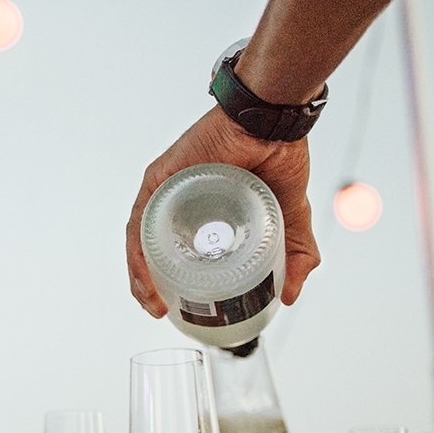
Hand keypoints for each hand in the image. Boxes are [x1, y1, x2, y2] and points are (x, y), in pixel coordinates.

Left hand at [126, 106, 317, 315]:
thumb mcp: (290, 218)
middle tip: (164, 312)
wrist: (276, 120)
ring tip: (153, 303)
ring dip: (142, 276)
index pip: (179, 255)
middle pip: (154, 251)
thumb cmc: (281, 157)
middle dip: (153, 287)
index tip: (181, 311)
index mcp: (203, 212)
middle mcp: (179, 202)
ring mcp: (166, 191)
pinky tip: (145, 275)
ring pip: (142, 241)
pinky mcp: (158, 180)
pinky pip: (140, 221)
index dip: (175, 286)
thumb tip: (288, 297)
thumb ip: (294, 255)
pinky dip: (138, 251)